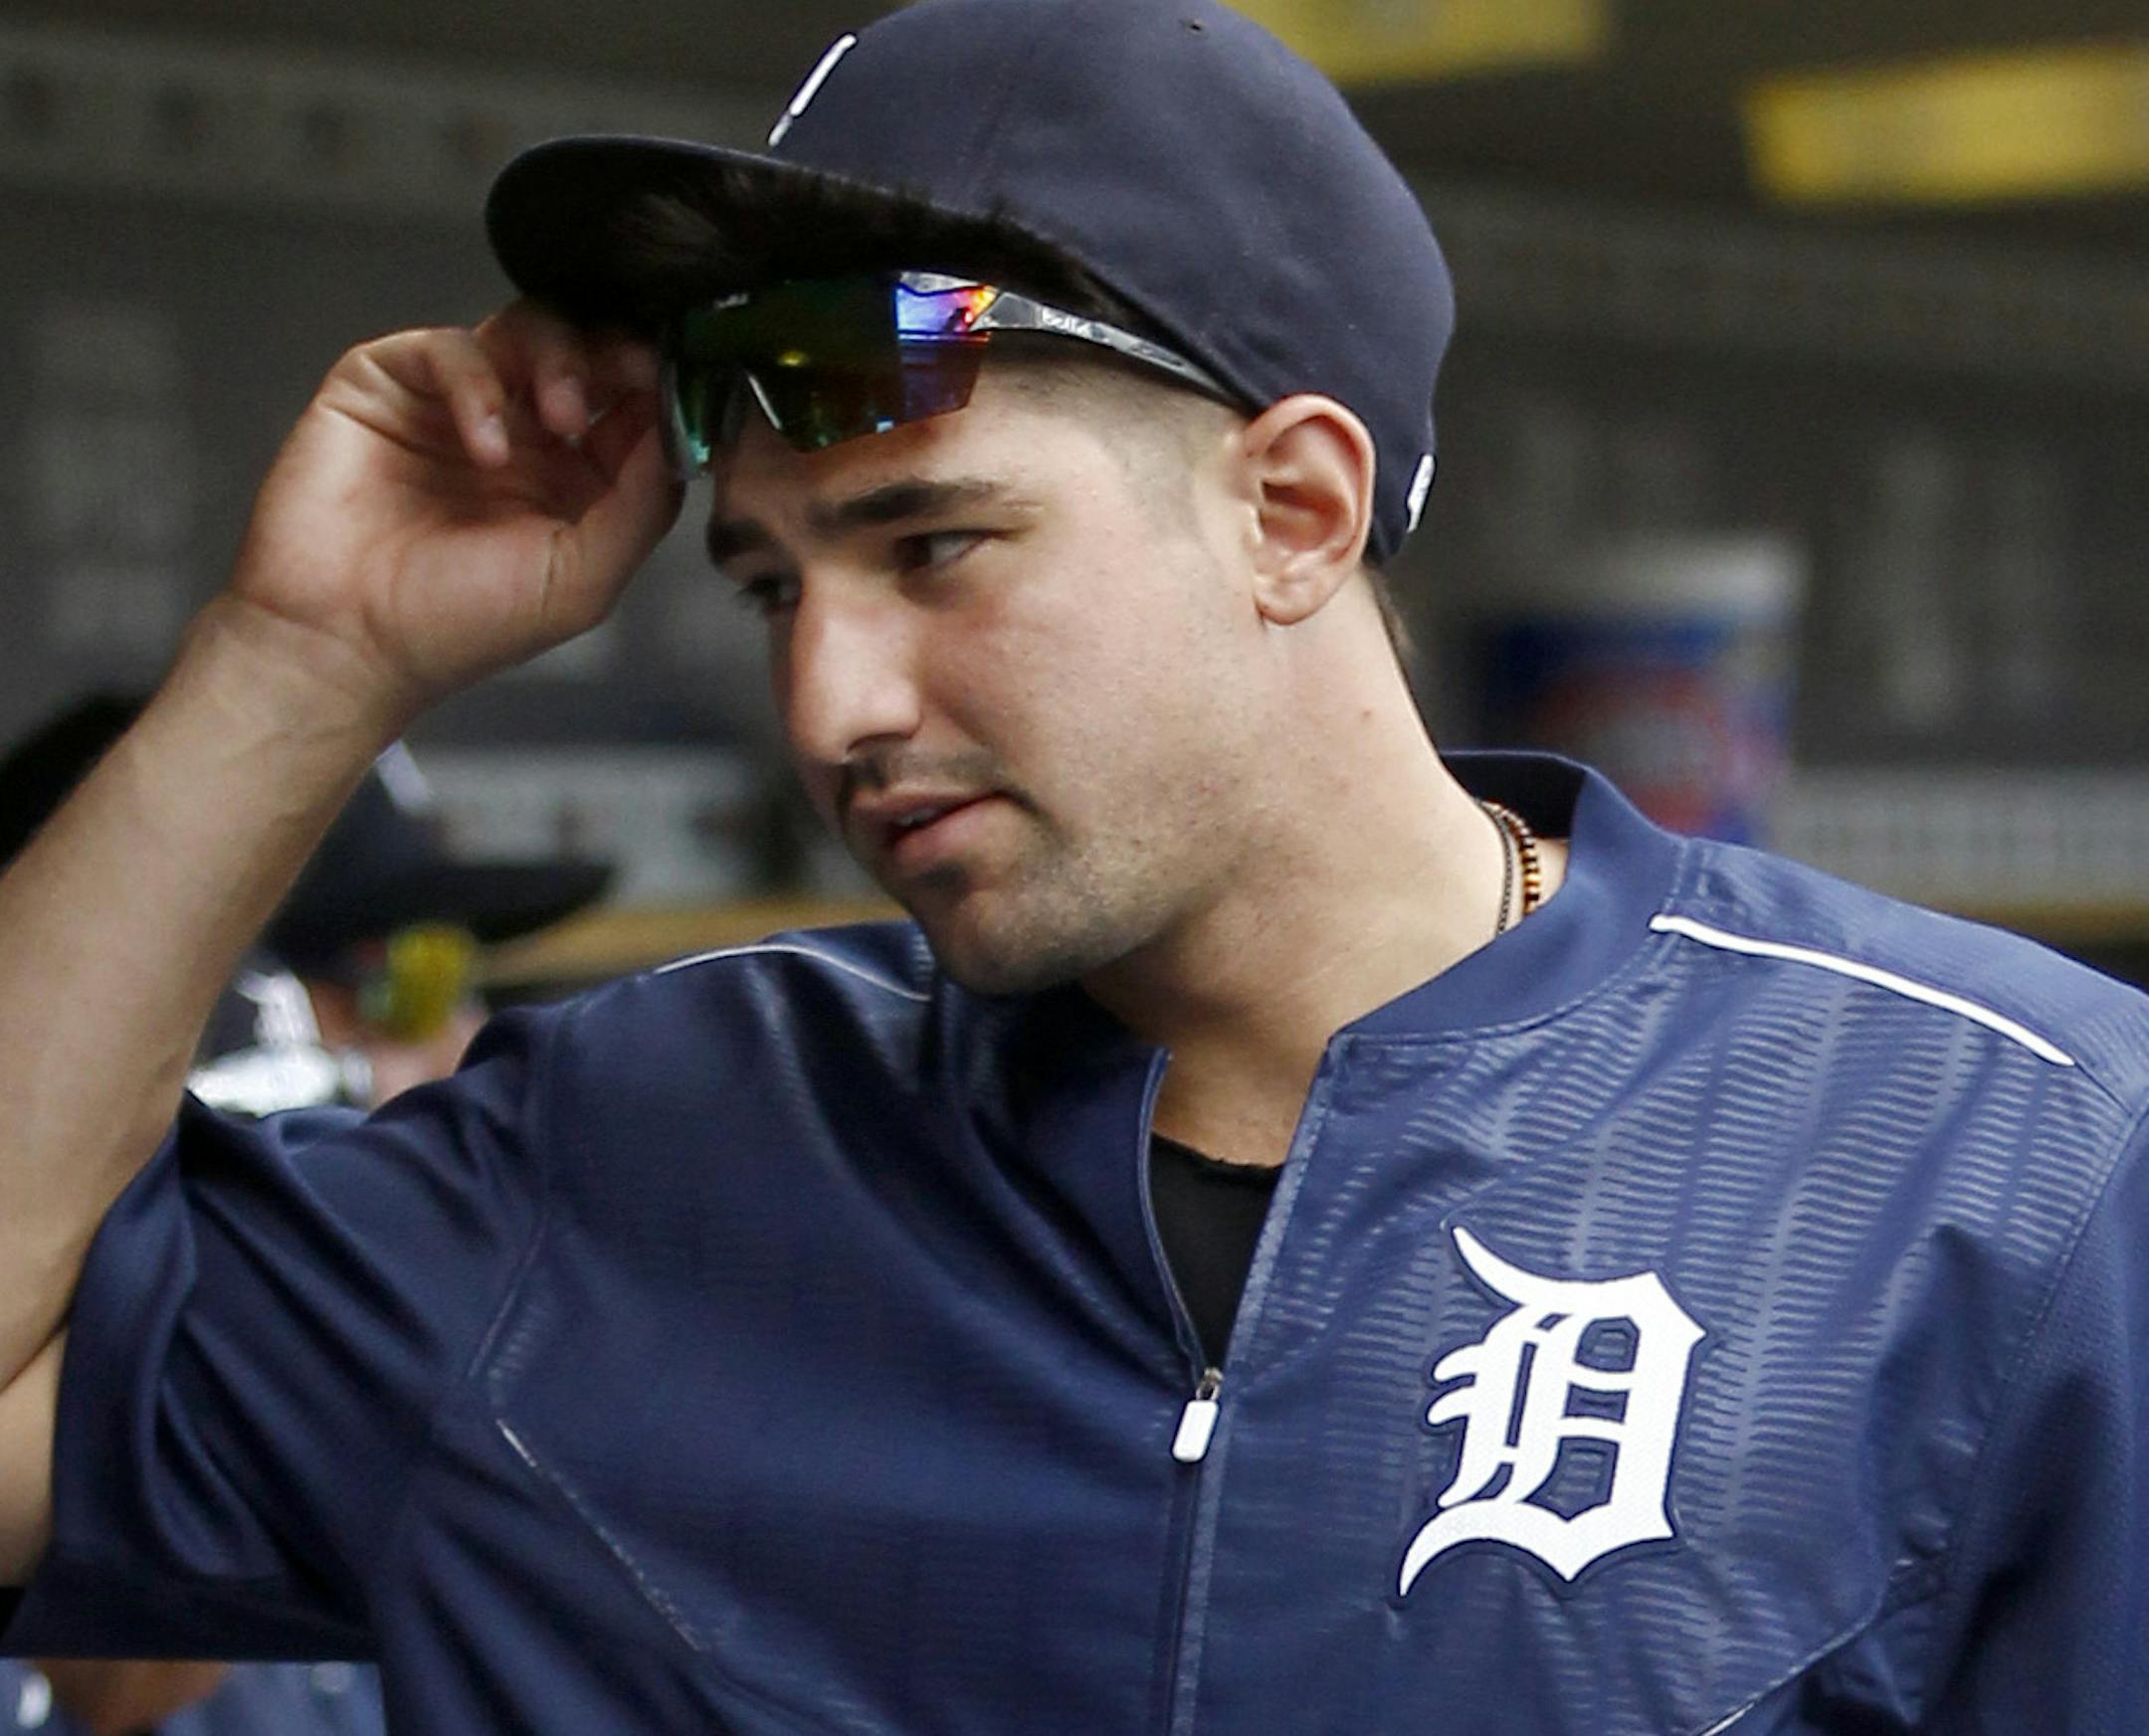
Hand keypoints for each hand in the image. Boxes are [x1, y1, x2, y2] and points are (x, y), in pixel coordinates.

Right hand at [229, 300, 683, 716]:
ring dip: (559, 359)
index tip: (682, 382)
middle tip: (631, 375)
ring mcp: (456, 405)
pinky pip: (448, 348)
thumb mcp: (582, 578)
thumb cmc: (461, 626)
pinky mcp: (389, 384)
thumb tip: (683, 427)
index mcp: (575, 479)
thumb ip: (642, 503)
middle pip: (588, 352)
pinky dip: (478, 385)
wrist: (344, 642)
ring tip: (560, 417)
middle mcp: (522, 434)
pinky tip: (485, 448)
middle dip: (617, 355)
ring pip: (526, 329)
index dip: (662, 386)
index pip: (633, 405)